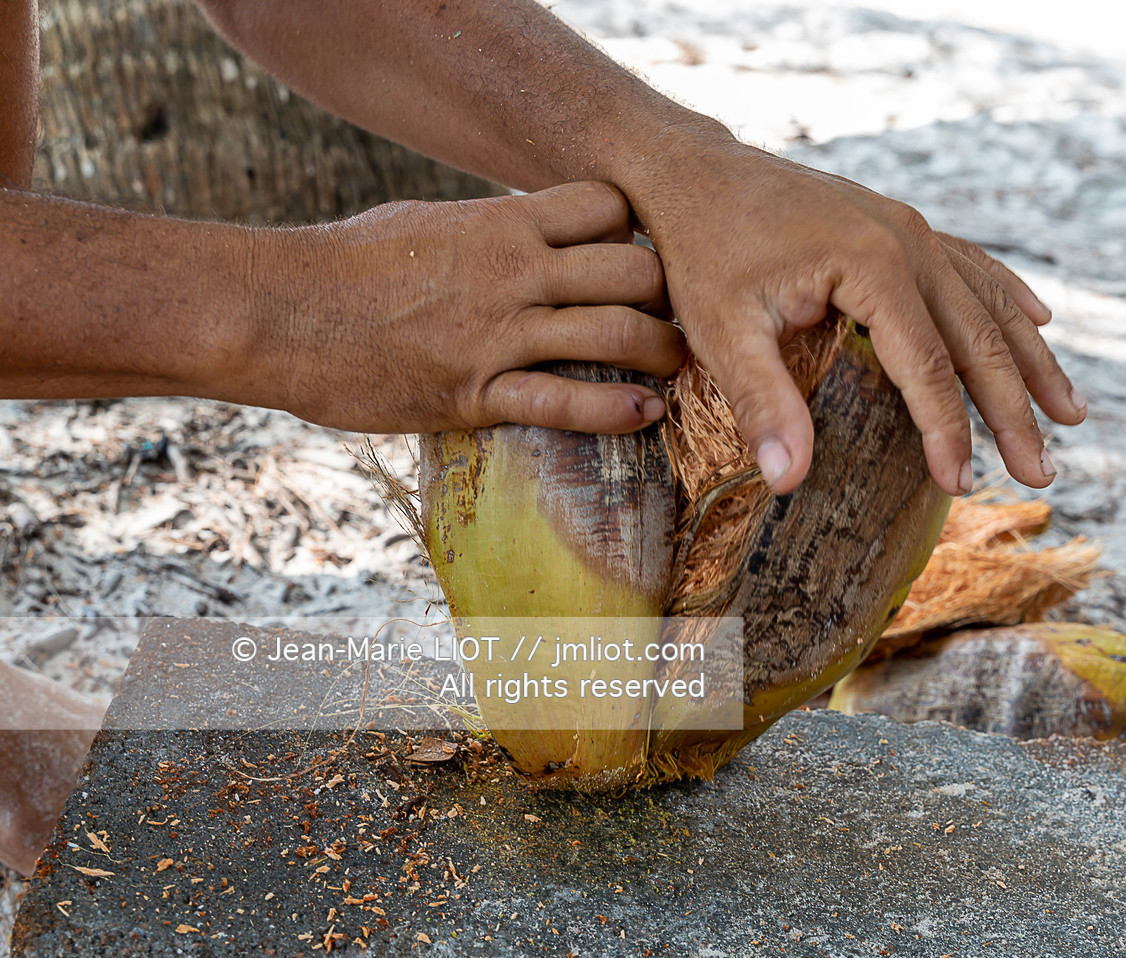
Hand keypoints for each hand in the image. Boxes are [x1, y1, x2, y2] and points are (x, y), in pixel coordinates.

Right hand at [248, 181, 684, 433]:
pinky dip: (617, 411)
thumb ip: (492, 228)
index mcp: (500, 222)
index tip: (639, 256)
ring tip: (676, 367)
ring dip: (662, 353)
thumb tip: (533, 226)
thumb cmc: (349, 265)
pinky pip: (565, 402)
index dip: (636, 230)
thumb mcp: (429, 224)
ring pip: (615, 334)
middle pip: (632, 269)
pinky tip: (646, 413)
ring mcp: (496, 333)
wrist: (277, 312)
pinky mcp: (474, 392)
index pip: (608, 206)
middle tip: (675, 317)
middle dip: (666, 295)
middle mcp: (511, 271)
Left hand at [627, 139, 1085, 495]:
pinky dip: (1010, 298)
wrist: (696, 171)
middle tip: (1040, 474)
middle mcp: (909, 240)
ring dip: (1032, 362)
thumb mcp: (720, 331)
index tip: (963, 486)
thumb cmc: (703, 249)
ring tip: (1071, 416)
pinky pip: (972, 266)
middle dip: (1014, 412)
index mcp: (873, 265)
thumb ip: (761, 403)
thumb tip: (789, 481)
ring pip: (990, 303)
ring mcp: (911, 227)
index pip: (928, 366)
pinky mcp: (901, 224)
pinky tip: (1042, 321)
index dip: (949, 431)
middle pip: (978, 339)